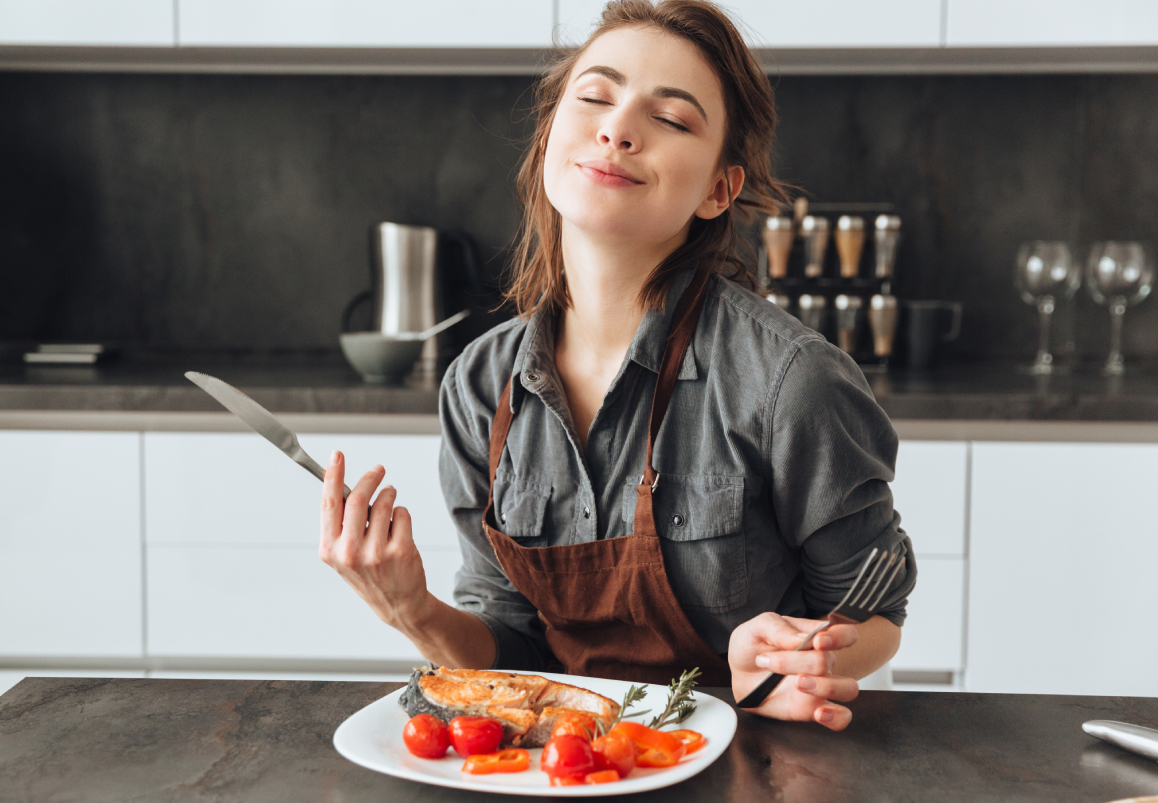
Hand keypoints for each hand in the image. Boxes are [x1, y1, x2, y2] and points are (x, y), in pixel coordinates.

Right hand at [318, 450, 429, 630]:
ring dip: (389, 495)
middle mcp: (349, 552)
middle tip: (378, 470)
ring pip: (384, 504)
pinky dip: (402, 513)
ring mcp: (376, 553)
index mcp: (329, 549)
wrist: (397, 604)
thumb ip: (341, 524)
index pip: (328, 503)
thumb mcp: (343, 554)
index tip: (337, 455)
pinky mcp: (401, 551)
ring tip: (390, 501)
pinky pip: (402, 514)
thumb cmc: (369, 574)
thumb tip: (342, 484)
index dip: (332, 475)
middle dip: (370, 478)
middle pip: (358, 498)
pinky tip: (399, 527)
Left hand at [728, 613, 858, 730]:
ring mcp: (820, 687)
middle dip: (801, 661)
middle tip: (772, 661)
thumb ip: (780, 629)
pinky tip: (820, 713)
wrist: (738, 673)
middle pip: (830, 661)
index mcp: (815, 637)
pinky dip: (836, 717)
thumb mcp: (759, 628)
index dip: (839, 637)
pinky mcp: (812, 709)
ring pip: (848, 689)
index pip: (846, 634)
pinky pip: (840, 718)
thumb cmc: (753, 646)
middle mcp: (822, 662)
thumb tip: (803, 638)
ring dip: (825, 686)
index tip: (818, 641)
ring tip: (797, 683)